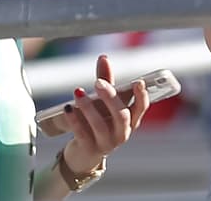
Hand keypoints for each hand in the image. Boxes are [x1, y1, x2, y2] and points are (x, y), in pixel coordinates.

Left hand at [60, 54, 149, 175]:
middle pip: (121, 115)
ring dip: (89, 107)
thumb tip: (103, 58)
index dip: (142, 96)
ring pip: (100, 125)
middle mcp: (122, 133)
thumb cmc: (100, 121)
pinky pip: (82, 134)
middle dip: (110, 97)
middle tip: (97, 82)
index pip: (141, 108)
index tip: (138, 82)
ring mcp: (107, 143)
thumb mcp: (105, 103)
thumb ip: (106, 80)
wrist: (85, 153)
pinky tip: (68, 108)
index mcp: (131, 120)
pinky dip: (74, 119)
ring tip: (78, 92)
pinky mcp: (89, 149)